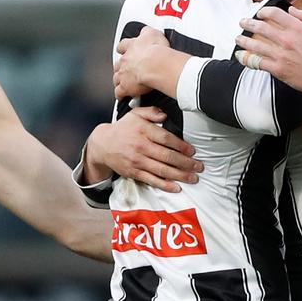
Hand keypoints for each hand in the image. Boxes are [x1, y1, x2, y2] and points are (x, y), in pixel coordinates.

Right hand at [86, 107, 202, 192]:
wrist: (102, 144)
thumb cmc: (123, 128)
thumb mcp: (135, 114)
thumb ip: (151, 112)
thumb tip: (164, 115)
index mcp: (143, 131)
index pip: (166, 139)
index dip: (181, 146)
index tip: (192, 151)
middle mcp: (141, 146)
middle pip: (167, 156)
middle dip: (186, 163)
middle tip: (199, 167)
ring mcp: (137, 161)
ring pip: (162, 170)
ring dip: (180, 175)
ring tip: (193, 178)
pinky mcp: (134, 172)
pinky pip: (151, 180)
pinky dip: (164, 185)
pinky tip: (176, 187)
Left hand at [114, 26, 169, 97]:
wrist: (155, 64)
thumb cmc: (156, 50)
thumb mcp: (153, 33)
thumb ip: (147, 32)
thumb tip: (146, 30)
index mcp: (131, 46)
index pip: (123, 46)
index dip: (123, 49)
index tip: (123, 50)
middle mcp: (125, 60)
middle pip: (118, 64)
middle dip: (120, 67)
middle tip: (126, 70)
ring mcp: (123, 74)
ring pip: (116, 78)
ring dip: (119, 80)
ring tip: (123, 84)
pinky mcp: (125, 86)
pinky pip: (119, 92)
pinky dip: (120, 95)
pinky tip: (122, 96)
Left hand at [236, 5, 301, 92]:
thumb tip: (291, 11)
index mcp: (296, 28)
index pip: (274, 14)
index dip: (264, 11)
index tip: (260, 14)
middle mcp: (286, 39)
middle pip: (261, 28)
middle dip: (249, 23)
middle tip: (242, 22)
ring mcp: (280, 55)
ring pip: (256, 45)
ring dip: (244, 41)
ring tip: (238, 38)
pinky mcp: (277, 69)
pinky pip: (258, 62)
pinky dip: (248, 59)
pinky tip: (241, 56)